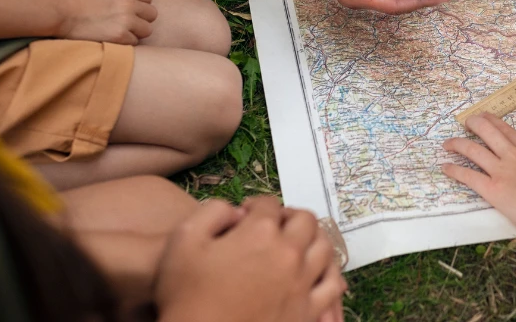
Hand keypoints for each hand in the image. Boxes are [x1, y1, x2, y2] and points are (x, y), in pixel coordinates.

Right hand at [52, 0, 156, 43]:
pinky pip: (134, 41)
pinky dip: (127, 41)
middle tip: (130, 22)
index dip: (141, 4)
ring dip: (137, 31)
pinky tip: (116, 39)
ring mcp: (126, 20)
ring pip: (146, 30)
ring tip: (124, 32)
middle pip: (151, 14)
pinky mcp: (119, 36)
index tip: (132, 9)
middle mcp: (129, 3)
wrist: (59, 9)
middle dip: (142, 18)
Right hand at [156, 198, 346, 321]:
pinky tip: (316, 274)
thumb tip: (236, 211)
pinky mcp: (307, 311)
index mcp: (260, 233)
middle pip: (305, 221)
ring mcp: (302, 283)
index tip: (245, 216)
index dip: (255, 206)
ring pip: (324, 249)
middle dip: (289, 216)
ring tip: (298, 244)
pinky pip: (332, 285)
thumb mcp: (183, 239)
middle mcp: (288, 254)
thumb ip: (212, 211)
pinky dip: (328, 274)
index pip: (269, 205)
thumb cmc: (186, 295)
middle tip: (274, 225)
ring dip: (313, 239)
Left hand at [442, 113, 515, 236]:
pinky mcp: (492, 188)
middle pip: (487, 132)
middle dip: (474, 125)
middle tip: (465, 123)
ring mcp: (500, 170)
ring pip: (473, 150)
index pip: (506, 130)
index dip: (492, 121)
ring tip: (447, 143)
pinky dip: (454, 170)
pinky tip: (444, 167)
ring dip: (458, 144)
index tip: (483, 117)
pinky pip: (468, 176)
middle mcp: (512, 155)